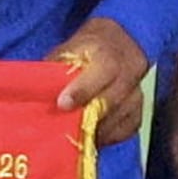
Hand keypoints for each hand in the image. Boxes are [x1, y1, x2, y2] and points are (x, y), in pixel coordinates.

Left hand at [48, 18, 150, 146]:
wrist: (120, 41)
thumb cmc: (87, 49)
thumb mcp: (68, 50)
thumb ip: (57, 70)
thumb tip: (37, 91)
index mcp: (109, 51)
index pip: (103, 70)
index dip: (83, 89)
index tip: (63, 104)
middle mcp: (129, 69)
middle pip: (112, 98)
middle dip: (88, 116)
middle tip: (67, 130)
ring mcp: (138, 89)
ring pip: (122, 116)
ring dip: (99, 129)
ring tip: (77, 137)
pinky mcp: (140, 107)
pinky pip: (128, 126)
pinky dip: (111, 135)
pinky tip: (95, 137)